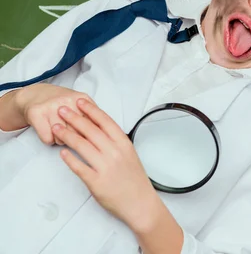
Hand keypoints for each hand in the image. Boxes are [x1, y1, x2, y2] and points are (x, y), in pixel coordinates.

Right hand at [14, 83, 93, 144]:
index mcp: (82, 98)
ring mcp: (51, 106)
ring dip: (61, 139)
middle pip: (78, 132)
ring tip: (58, 130)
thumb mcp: (80, 103)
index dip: (90, 133)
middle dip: (75, 137)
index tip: (88, 137)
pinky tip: (48, 131)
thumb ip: (92, 115)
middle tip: (69, 131)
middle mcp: (67, 100)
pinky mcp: (37, 113)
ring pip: (62, 137)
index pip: (93, 123)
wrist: (35, 94)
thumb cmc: (62, 103)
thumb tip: (102, 134)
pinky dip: (48, 140)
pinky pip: (48, 138)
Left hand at [52, 99, 160, 231]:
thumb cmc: (135, 179)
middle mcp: (115, 153)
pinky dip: (69, 159)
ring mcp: (105, 167)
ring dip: (67, 135)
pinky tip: (62, 153)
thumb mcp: (130, 155)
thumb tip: (99, 129)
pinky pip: (79, 167)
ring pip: (82, 146)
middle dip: (74, 118)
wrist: (140, 202)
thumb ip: (116, 142)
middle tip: (62, 110)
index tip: (80, 102)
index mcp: (124, 144)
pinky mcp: (96, 182)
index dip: (91, 110)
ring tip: (56, 128)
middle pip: (91, 131)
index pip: (105, 121)